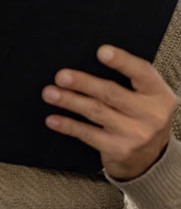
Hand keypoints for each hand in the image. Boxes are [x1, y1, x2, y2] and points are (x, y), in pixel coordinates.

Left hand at [42, 45, 177, 179]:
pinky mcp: (118, 149)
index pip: (142, 73)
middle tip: (61, 76)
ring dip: (70, 101)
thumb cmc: (141, 118)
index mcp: (159, 95)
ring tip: (50, 93)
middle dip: (83, 83)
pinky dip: (68, 125)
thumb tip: (86, 65)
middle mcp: (151, 114)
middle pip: (112, 93)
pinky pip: (88, 134)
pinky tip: (52, 119)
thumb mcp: (146, 99)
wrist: (150, 157)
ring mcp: (135, 134)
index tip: (101, 51)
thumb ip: (128, 83)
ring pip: (96, 112)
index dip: (122, 61)